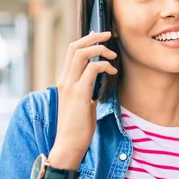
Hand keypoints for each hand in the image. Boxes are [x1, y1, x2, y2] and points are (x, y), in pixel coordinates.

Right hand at [50, 32, 116, 167]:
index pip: (72, 51)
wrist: (68, 144)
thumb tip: (98, 80)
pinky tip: (113, 72)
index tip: (100, 37)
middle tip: (108, 34)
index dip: (86, 40)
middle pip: (75, 46)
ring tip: (113, 55)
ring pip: (82, 53)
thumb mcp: (82, 103)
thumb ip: (87, 89)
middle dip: (93, 37)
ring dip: (100, 49)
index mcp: (64, 81)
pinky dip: (104, 66)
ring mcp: (70, 85)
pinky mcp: (79, 93)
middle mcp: (64, 79)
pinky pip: (92, 69)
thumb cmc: (77, 127)